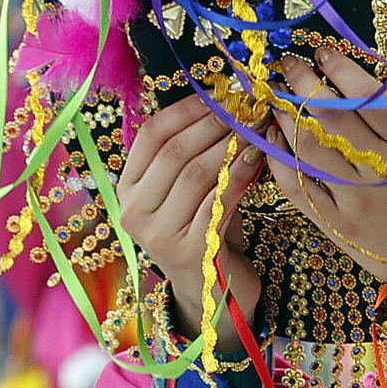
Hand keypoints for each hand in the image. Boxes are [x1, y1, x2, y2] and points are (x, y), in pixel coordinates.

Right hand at [113, 95, 263, 347]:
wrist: (216, 295)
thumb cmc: (208, 232)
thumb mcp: (196, 190)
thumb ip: (200, 154)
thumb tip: (229, 103)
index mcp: (127, 189)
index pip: (150, 136)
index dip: (186, 110)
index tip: (221, 92)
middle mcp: (133, 211)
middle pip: (174, 152)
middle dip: (215, 123)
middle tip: (248, 105)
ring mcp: (158, 234)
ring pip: (196, 175)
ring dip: (231, 145)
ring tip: (258, 126)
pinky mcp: (188, 252)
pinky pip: (217, 202)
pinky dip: (241, 176)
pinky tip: (259, 158)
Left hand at [269, 50, 386, 298]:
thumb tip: (357, 83)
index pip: (369, 97)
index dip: (340, 70)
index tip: (323, 54)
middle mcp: (383, 171)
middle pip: (331, 118)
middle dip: (303, 84)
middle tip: (288, 65)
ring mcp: (356, 200)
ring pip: (307, 148)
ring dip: (285, 116)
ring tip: (276, 97)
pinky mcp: (336, 225)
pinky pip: (296, 185)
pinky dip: (278, 158)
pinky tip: (274, 138)